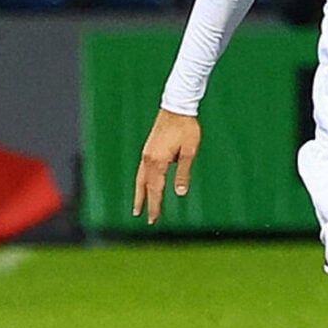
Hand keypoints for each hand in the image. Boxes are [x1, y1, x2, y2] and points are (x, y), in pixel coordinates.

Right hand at [132, 109, 200, 224]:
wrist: (176, 107)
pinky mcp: (148, 149)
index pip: (155, 190)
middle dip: (146, 204)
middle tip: (147, 220)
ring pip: (140, 179)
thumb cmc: (186, 128)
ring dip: (140, 194)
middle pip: (145, 187)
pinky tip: (145, 185)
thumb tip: (180, 194)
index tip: (153, 220)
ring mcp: (146, 154)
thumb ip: (183, 173)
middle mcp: (148, 160)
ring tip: (138, 207)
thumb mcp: (189, 152)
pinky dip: (142, 182)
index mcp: (158, 162)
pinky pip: (142, 170)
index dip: (155, 206)